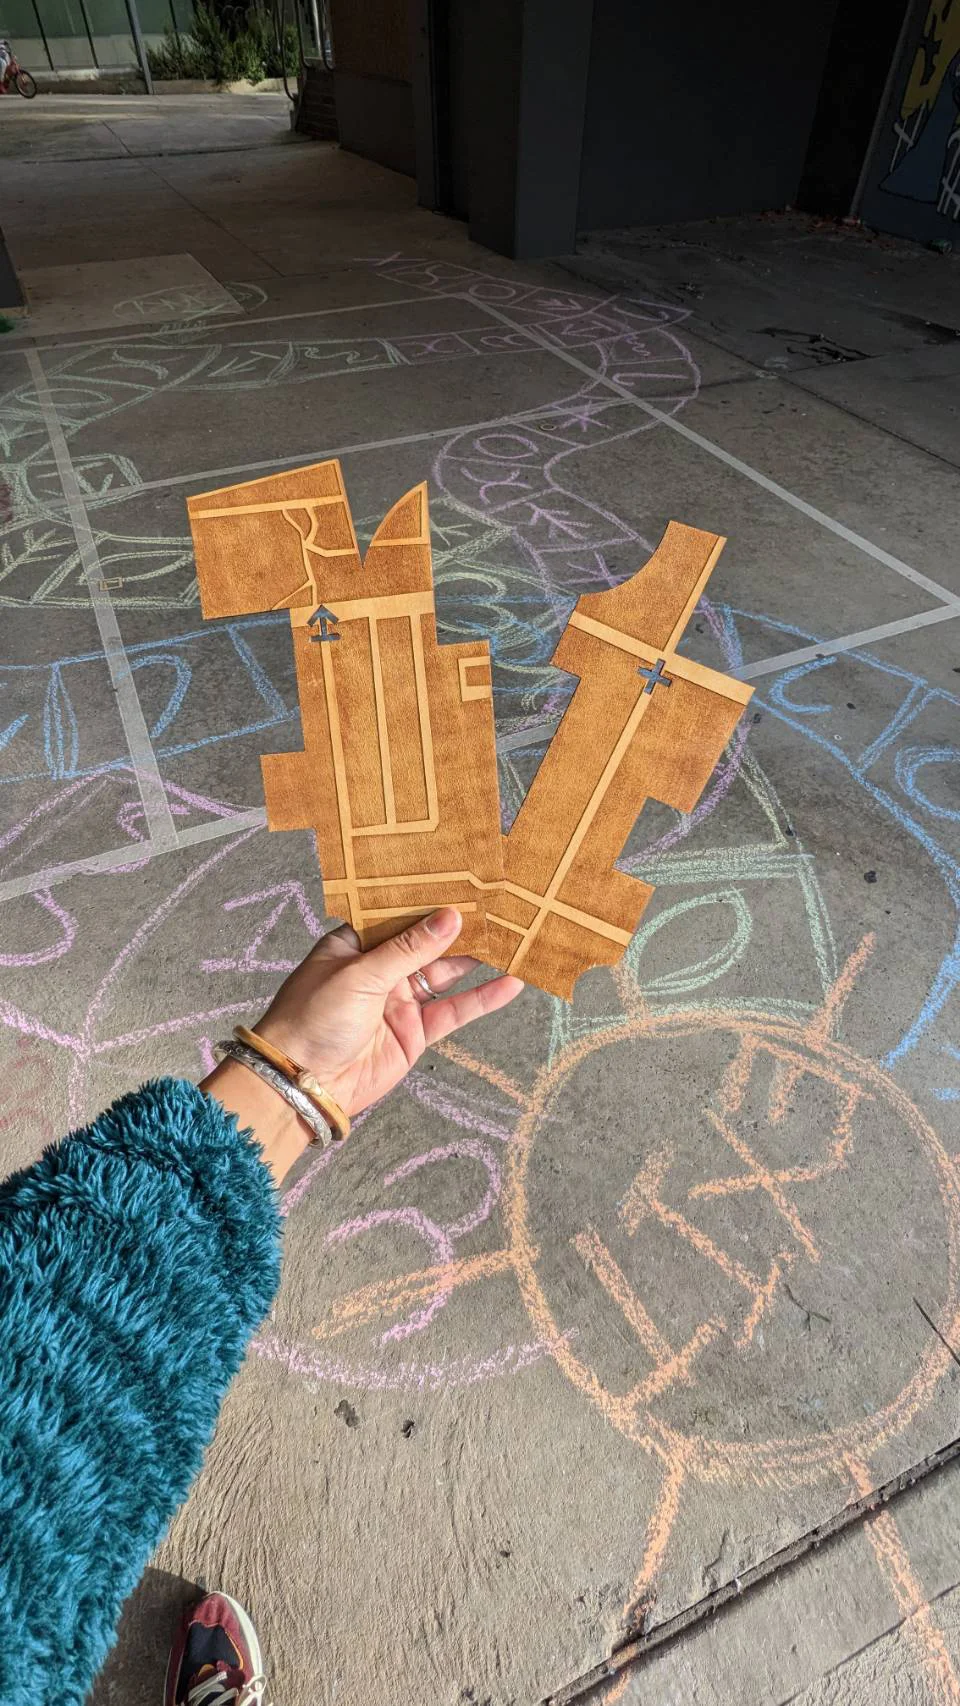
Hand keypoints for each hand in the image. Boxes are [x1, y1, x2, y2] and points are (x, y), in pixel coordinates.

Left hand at [253, 906, 522, 1118]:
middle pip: (427, 941)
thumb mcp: (361, 975)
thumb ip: (410, 948)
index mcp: (356, 943)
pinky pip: (453, 1010)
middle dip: (460, 926)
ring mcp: (399, 1000)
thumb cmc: (314, 1018)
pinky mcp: (415, 1032)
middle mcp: (380, 967)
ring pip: (446, 973)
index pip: (398, 912)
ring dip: (477, 958)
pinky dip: (481, 999)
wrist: (302, 1083)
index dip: (430, 898)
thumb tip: (451, 916)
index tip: (466, 878)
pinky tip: (510, 984)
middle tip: (500, 903)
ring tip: (514, 937)